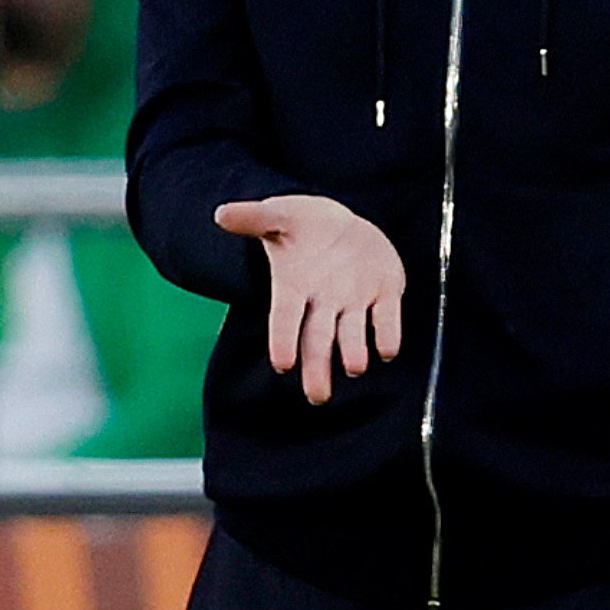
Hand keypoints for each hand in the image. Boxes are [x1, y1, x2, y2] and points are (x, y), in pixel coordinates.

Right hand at [213, 192, 406, 402]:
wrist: (339, 224)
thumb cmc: (301, 225)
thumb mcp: (277, 216)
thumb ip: (252, 217)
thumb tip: (221, 214)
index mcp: (293, 287)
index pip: (284, 319)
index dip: (282, 340)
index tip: (281, 364)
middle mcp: (323, 301)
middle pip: (317, 340)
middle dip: (317, 367)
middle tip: (317, 396)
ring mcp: (354, 300)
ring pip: (353, 333)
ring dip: (354, 350)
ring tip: (354, 367)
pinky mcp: (384, 293)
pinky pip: (386, 318)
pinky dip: (387, 333)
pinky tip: (388, 350)